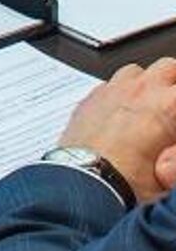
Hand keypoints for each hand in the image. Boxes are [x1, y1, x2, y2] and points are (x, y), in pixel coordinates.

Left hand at [59, 60, 175, 203]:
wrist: (84, 182)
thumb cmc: (129, 181)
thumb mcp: (170, 178)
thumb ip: (175, 156)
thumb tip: (172, 151)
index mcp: (168, 106)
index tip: (173, 127)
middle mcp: (140, 91)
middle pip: (170, 68)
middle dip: (175, 84)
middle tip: (172, 109)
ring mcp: (112, 91)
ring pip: (139, 71)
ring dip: (148, 84)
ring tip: (153, 108)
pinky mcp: (91, 99)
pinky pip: (111, 84)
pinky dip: (122, 93)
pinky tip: (124, 114)